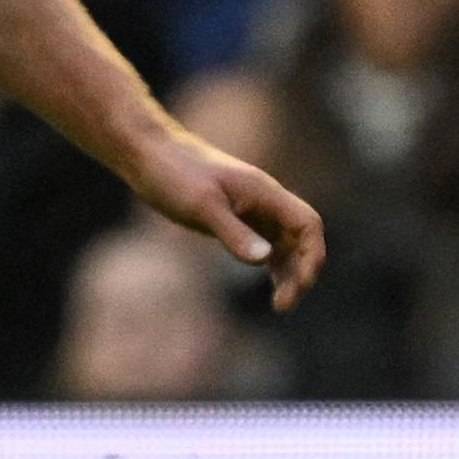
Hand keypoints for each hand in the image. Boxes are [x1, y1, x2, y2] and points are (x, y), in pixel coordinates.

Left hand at [128, 125, 326, 309]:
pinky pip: (267, 246)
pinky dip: (274, 267)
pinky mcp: (237, 219)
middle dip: (301, 272)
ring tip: (280, 305)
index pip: (308, 225)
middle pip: (302, 240)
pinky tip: (272, 287)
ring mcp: (253, 210)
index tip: (300, 283)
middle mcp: (266, 202)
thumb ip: (234, 232)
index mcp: (266, 194)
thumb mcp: (202, 205)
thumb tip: (265, 260)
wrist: (146, 152)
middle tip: (283, 305)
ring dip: (290, 274)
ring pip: (287, 246)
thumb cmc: (173, 171)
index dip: (312, 255)